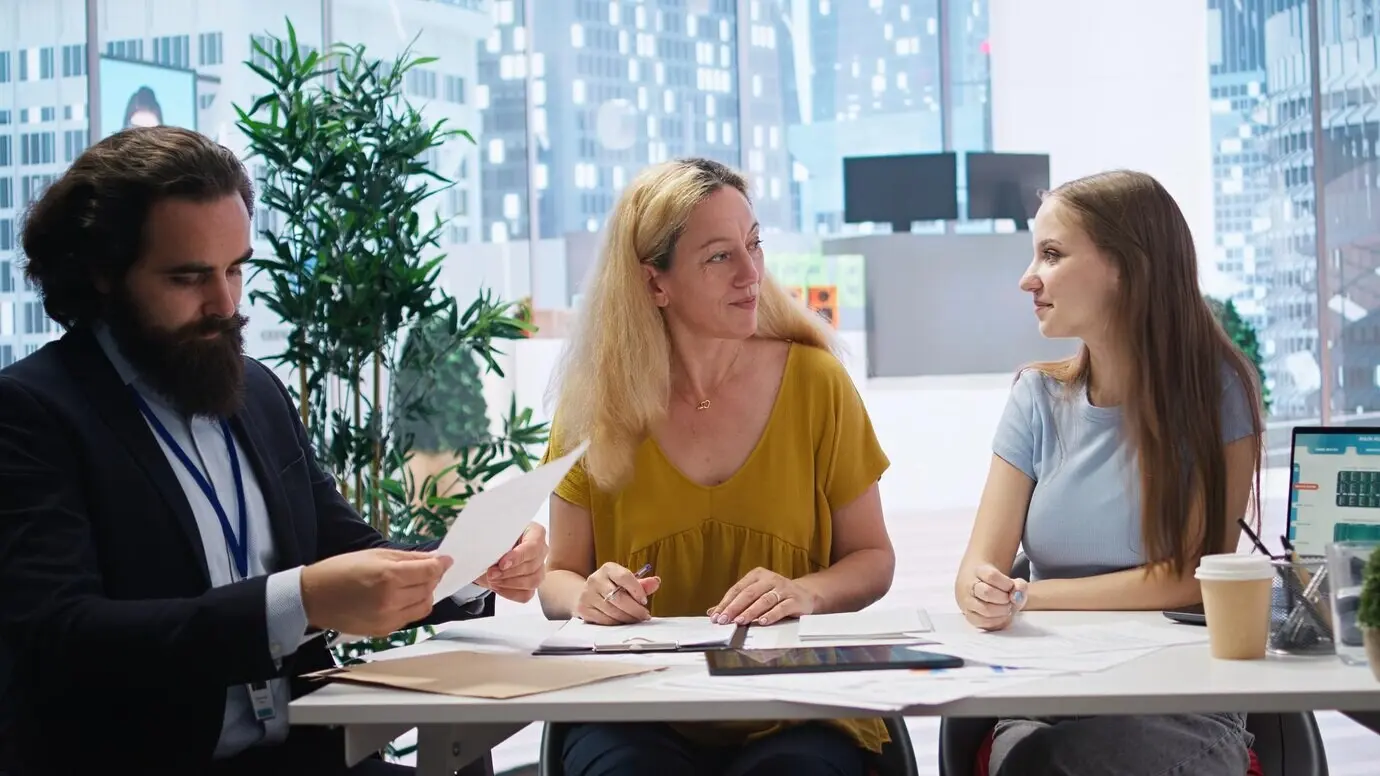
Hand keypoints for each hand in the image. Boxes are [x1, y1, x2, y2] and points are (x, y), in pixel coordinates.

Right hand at [300, 548, 452, 636]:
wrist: (313, 598)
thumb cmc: (341, 569)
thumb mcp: (375, 554)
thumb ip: (408, 558)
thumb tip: (434, 558)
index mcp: (389, 577)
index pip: (429, 572)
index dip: (441, 564)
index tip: (446, 559)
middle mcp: (392, 600)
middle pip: (429, 589)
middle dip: (432, 578)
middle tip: (426, 569)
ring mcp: (389, 619)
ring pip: (424, 607)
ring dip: (425, 594)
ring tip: (412, 584)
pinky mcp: (384, 631)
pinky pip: (409, 618)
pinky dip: (412, 607)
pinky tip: (400, 598)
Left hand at [476, 522, 547, 603]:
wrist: (490, 552)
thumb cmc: (496, 539)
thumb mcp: (495, 536)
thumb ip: (497, 544)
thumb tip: (495, 558)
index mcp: (535, 532)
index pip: (534, 546)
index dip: (518, 557)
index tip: (501, 564)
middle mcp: (541, 551)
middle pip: (532, 566)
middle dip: (509, 572)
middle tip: (491, 573)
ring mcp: (540, 569)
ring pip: (532, 581)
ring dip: (509, 583)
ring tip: (493, 580)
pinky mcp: (533, 584)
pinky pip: (526, 594)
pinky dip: (509, 592)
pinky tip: (498, 586)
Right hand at [573, 562, 661, 624]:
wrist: (584, 593)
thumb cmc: (610, 587)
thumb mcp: (625, 582)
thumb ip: (642, 583)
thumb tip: (656, 582)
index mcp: (608, 569)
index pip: (625, 577)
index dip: (637, 591)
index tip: (644, 601)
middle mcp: (595, 579)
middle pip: (619, 597)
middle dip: (635, 609)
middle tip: (644, 616)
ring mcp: (587, 594)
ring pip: (612, 611)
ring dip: (627, 618)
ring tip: (635, 619)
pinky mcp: (584, 608)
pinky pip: (604, 620)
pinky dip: (616, 623)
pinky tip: (623, 622)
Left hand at [709, 567, 816, 625]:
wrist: (806, 594)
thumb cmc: (776, 595)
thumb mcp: (756, 594)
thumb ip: (735, 603)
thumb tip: (712, 612)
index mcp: (758, 575)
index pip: (738, 589)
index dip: (726, 602)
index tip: (716, 616)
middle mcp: (771, 579)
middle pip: (749, 593)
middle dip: (735, 608)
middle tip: (724, 620)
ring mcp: (784, 588)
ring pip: (764, 600)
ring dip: (751, 612)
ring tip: (740, 622)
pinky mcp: (795, 600)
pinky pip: (781, 608)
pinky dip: (771, 615)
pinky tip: (761, 622)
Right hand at [963, 563, 1027, 630]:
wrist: (979, 589)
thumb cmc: (998, 586)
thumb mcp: (1010, 581)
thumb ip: (1020, 586)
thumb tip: (1016, 597)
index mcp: (978, 572)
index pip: (991, 576)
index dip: (1006, 584)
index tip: (1011, 586)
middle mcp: (969, 586)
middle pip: (987, 592)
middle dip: (1004, 598)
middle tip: (1009, 600)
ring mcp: (967, 602)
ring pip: (985, 609)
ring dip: (1002, 611)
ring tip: (1006, 608)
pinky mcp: (969, 616)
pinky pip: (983, 622)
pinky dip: (997, 621)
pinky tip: (1002, 616)